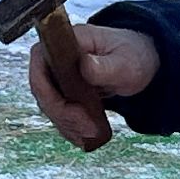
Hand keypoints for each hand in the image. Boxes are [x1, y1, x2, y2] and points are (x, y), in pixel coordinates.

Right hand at [29, 23, 158, 147]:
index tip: (72, 109)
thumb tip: (85, 66)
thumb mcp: (125, 62)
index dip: (48, 89)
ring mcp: (58, 76)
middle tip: (88, 130)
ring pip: (50, 106)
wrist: (139, 62)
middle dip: (63, 114)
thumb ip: (105, 66)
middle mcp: (56, 57)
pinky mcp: (64, 93)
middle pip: (42, 89)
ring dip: (68, 125)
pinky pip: (59, 114)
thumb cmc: (132, 55)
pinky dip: (71, 128)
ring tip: (92, 135)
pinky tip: (86, 138)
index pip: (40, 62)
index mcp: (67, 41)